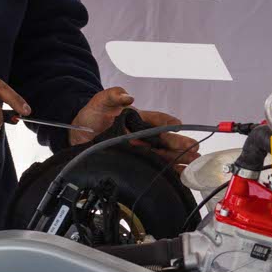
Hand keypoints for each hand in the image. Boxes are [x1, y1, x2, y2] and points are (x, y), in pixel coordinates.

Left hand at [69, 87, 198, 168]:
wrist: (77, 134)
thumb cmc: (91, 116)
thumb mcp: (100, 102)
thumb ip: (112, 95)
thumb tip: (128, 96)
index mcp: (138, 119)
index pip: (158, 120)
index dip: (169, 123)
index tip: (179, 126)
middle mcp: (141, 135)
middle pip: (164, 140)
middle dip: (179, 144)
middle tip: (194, 149)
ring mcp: (139, 150)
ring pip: (162, 154)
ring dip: (178, 159)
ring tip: (192, 164)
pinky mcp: (133, 162)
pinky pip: (153, 167)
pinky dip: (167, 172)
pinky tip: (179, 176)